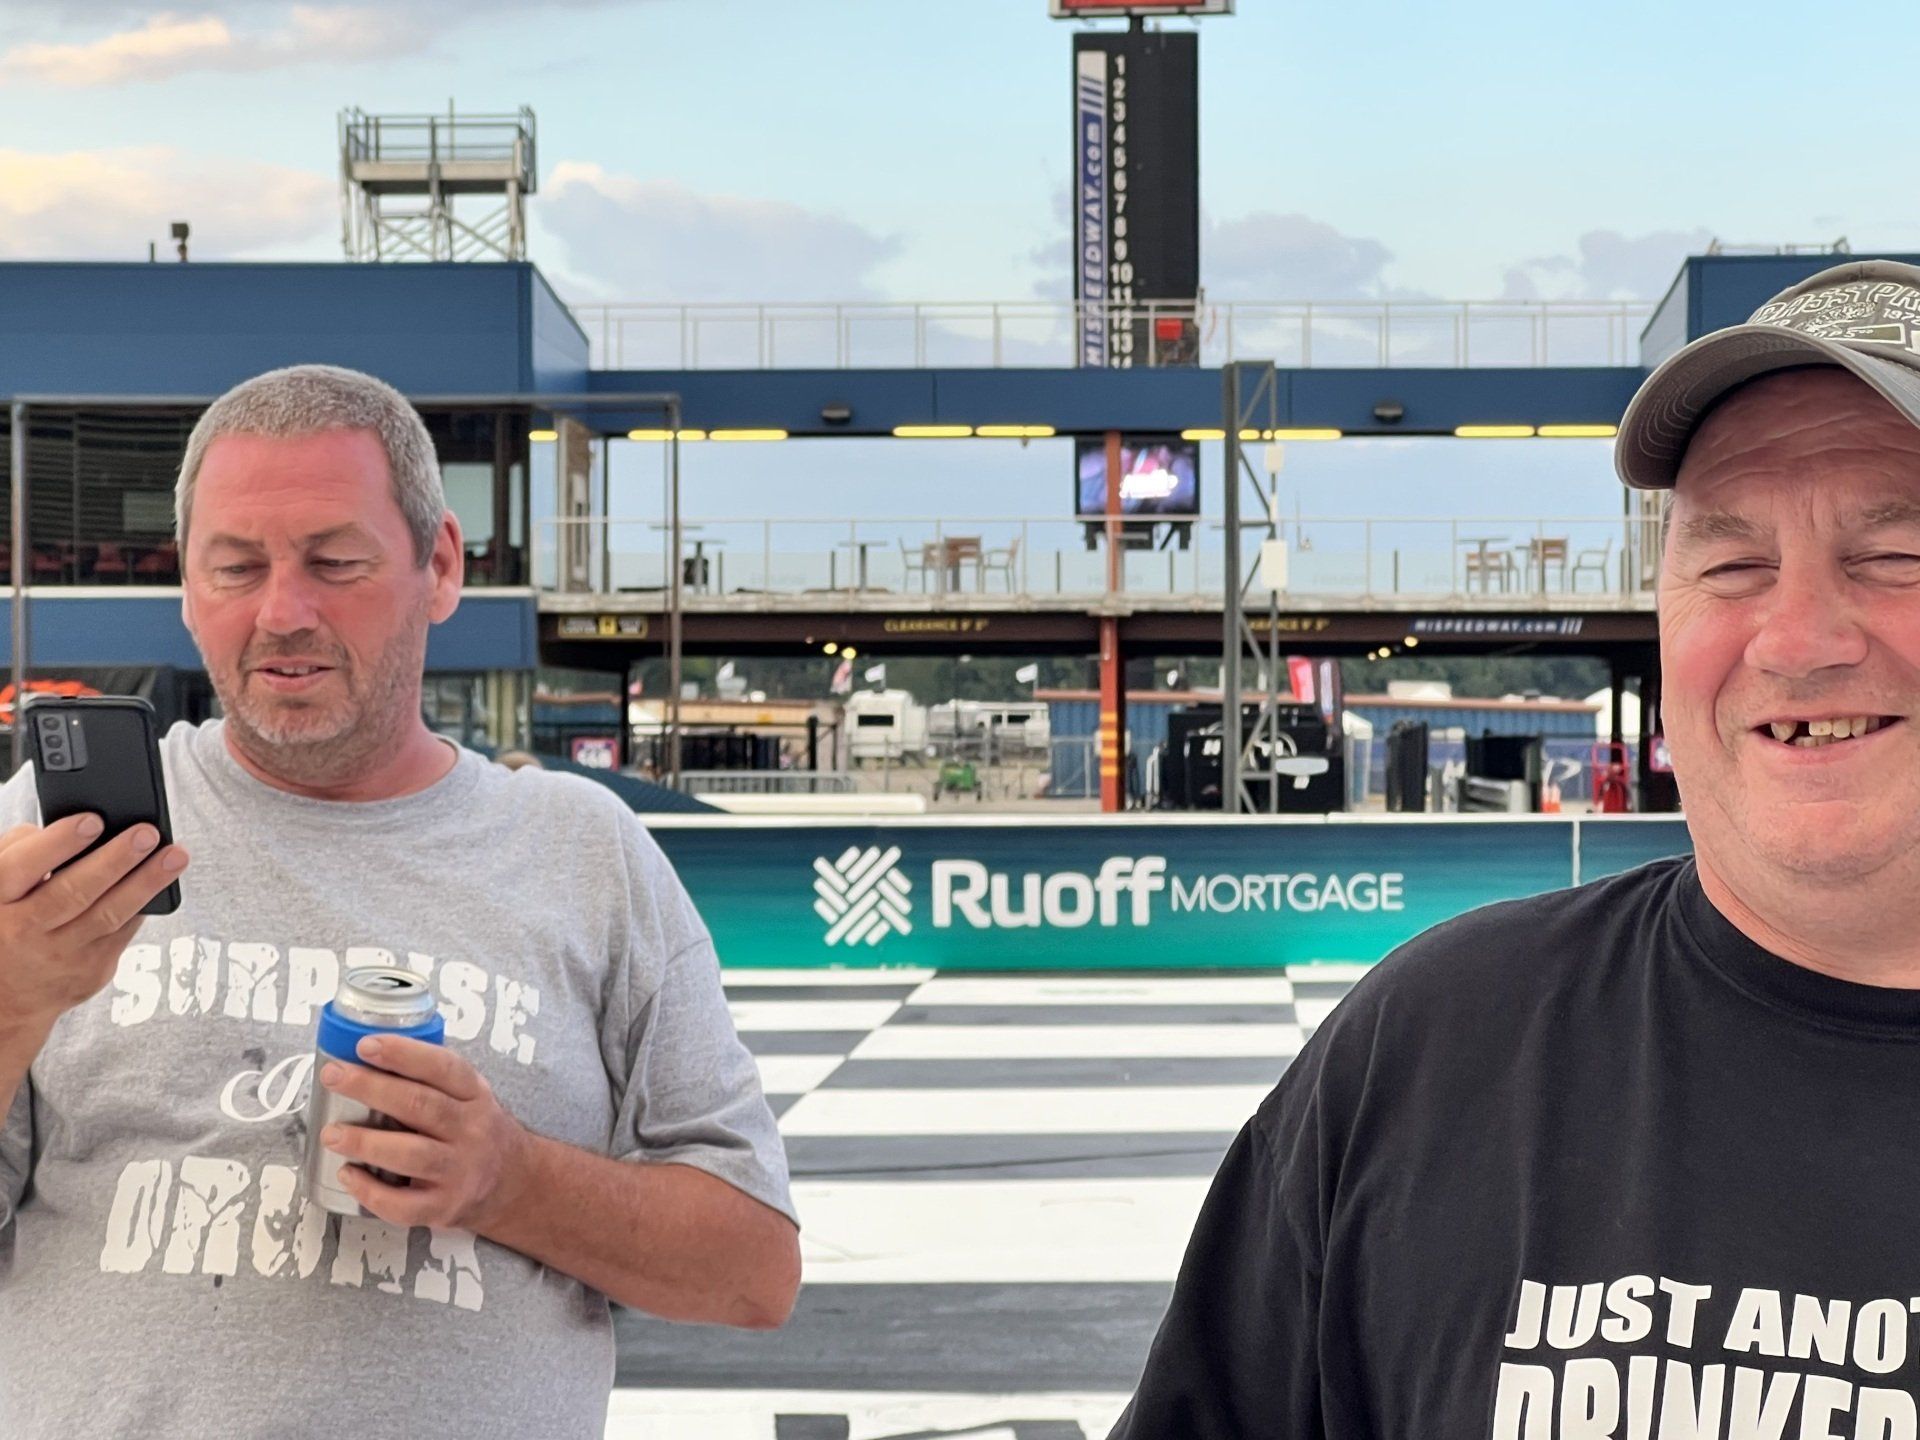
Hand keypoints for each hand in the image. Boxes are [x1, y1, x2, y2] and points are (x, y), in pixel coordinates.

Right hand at [0, 813, 189, 1037]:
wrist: (4, 996)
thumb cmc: (3, 920)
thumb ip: (18, 852)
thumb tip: (68, 825)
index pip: (22, 867)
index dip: (58, 843)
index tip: (92, 821)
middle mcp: (22, 931)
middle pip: (74, 892)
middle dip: (115, 860)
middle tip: (146, 834)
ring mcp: (58, 955)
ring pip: (108, 915)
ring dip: (146, 882)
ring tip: (175, 855)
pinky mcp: (89, 971)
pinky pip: (123, 932)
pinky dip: (143, 905)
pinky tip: (162, 884)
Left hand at [319, 1036, 531, 1231]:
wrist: (512, 1183)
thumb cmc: (475, 1131)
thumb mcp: (470, 1096)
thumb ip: (431, 1080)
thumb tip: (365, 1058)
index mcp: (475, 1096)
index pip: (444, 1068)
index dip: (404, 1054)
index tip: (367, 1045)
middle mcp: (471, 1131)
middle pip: (421, 1106)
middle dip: (372, 1088)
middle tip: (334, 1076)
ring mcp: (459, 1171)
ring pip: (411, 1155)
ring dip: (366, 1142)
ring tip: (331, 1133)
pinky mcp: (443, 1207)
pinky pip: (404, 1204)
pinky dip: (371, 1191)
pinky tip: (348, 1175)